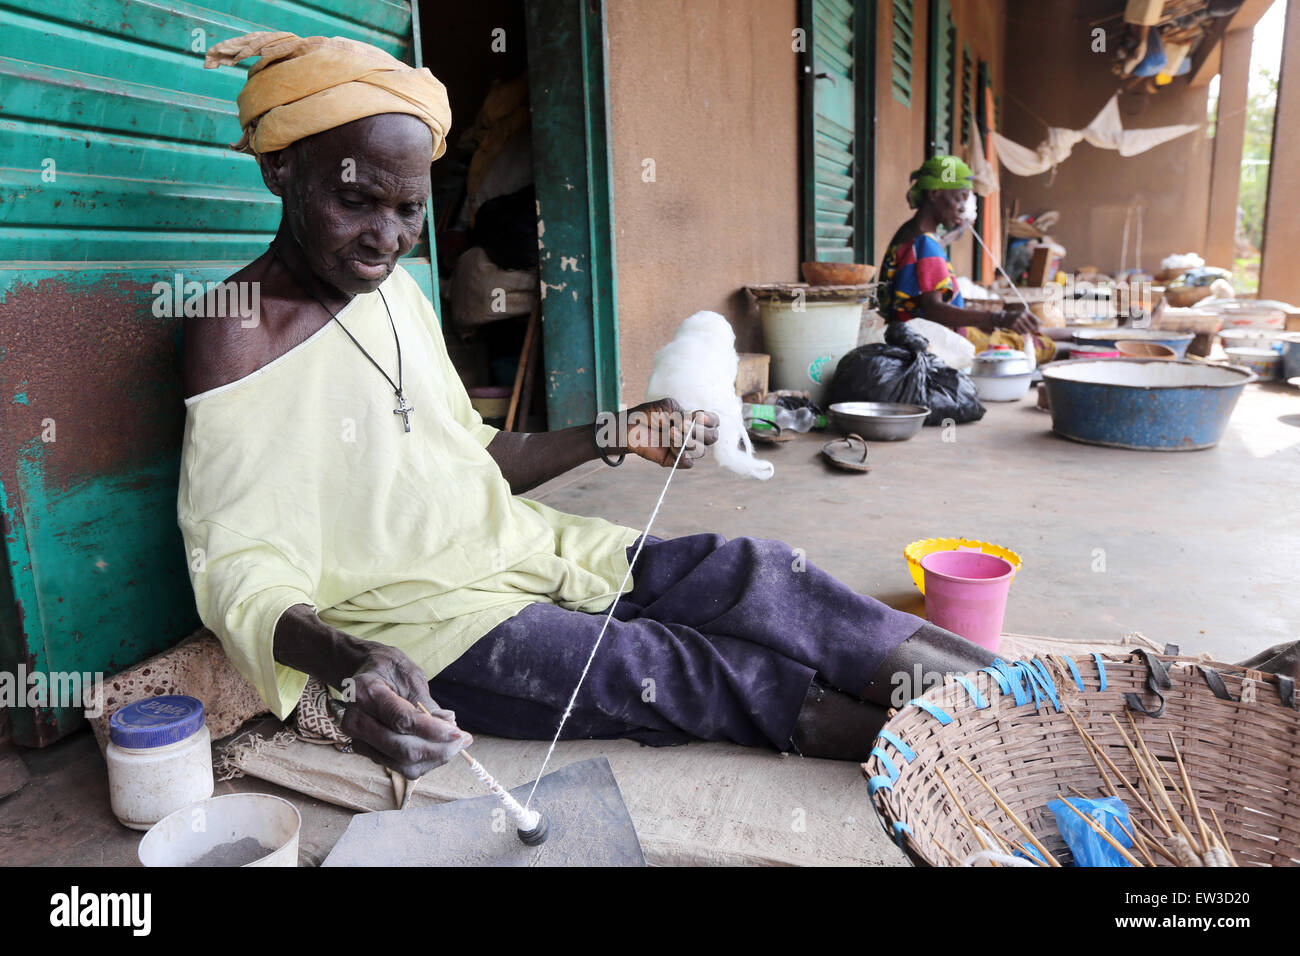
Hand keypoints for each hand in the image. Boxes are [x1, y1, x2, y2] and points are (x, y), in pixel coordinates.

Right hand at [333, 642, 469, 777]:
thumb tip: (449, 725)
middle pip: (402, 749)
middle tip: (463, 739)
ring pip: (402, 763)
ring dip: (434, 758)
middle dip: (438, 749)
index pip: (402, 720)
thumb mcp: (409, 676)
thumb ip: (426, 704)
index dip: (432, 730)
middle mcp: (356, 720)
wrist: (359, 674)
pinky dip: (424, 762)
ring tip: (454, 744)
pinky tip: (438, 748)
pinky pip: (399, 767)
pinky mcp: (365, 751)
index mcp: (365, 692)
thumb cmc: (388, 670)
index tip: (458, 733)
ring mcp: (357, 739)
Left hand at [622, 398, 719, 468]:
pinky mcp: (674, 461)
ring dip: (687, 440)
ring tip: (670, 431)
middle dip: (701, 431)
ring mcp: (684, 449)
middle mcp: (693, 436)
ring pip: (701, 451)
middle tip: (682, 424)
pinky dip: (682, 453)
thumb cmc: (648, 414)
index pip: (714, 422)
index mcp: (694, 421)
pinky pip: (688, 462)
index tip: (698, 415)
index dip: (711, 420)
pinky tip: (671, 446)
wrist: (629, 427)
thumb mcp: (667, 406)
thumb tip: (690, 426)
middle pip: (712, 437)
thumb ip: (681, 413)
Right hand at [994, 308, 1039, 335]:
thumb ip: (1033, 318)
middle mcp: (1022, 316)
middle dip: (1032, 329)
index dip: (1038, 326)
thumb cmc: (1017, 316)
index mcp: (1026, 312)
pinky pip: (1020, 333)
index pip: (1036, 321)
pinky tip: (1017, 329)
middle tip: (1029, 329)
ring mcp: (1017, 322)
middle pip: (1031, 327)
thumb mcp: (1025, 314)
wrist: (1004, 317)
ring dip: (1025, 331)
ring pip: (1026, 331)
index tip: (1038, 328)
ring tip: (1022, 328)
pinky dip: (1020, 332)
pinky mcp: (1013, 326)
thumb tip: (1043, 323)